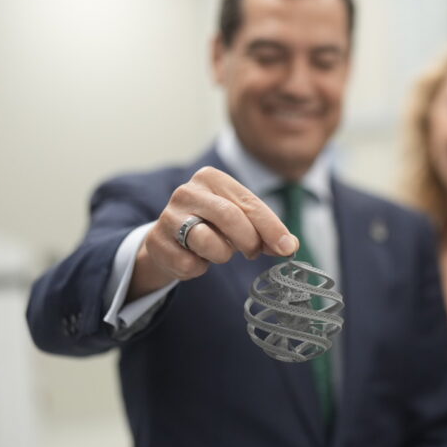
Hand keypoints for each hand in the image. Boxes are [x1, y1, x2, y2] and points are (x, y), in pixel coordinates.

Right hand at [129, 166, 297, 298]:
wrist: (168, 242)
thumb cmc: (211, 226)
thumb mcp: (240, 221)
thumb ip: (265, 231)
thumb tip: (290, 245)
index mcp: (212, 178)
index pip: (249, 202)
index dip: (271, 227)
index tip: (286, 247)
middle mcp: (188, 191)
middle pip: (230, 217)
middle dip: (249, 240)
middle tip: (253, 253)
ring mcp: (168, 216)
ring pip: (207, 241)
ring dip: (221, 254)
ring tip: (219, 252)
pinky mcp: (156, 242)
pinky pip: (189, 263)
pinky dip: (199, 268)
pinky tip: (196, 259)